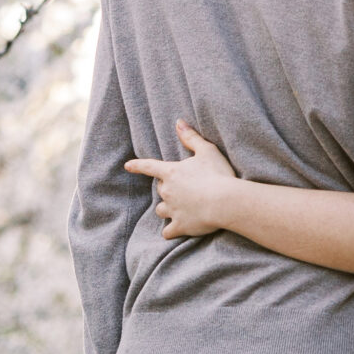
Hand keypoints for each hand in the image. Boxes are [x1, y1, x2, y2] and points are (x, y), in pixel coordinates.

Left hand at [122, 121, 246, 239]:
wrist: (225, 202)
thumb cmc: (217, 174)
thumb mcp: (206, 150)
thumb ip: (191, 137)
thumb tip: (178, 122)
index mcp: (171, 172)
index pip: (149, 167)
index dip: (138, 166)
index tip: (127, 166)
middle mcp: (168, 191)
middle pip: (160, 190)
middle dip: (167, 188)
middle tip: (183, 187)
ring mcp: (172, 210)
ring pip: (161, 210)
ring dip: (166, 209)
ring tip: (178, 208)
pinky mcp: (180, 226)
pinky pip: (168, 232)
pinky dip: (170, 231)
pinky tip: (175, 230)